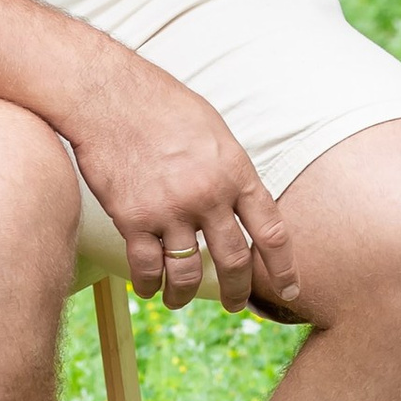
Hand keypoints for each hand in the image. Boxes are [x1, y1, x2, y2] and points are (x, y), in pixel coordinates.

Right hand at [61, 39, 297, 313]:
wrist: (108, 96)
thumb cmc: (160, 105)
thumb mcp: (213, 130)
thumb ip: (229, 169)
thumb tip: (238, 198)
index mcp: (235, 172)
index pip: (271, 231)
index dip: (284, 267)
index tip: (291, 288)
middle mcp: (208, 195)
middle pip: (233, 261)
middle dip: (236, 291)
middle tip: (233, 303)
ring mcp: (171, 210)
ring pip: (187, 273)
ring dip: (183, 294)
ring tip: (177, 300)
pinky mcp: (133, 219)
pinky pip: (146, 268)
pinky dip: (148, 284)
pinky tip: (148, 287)